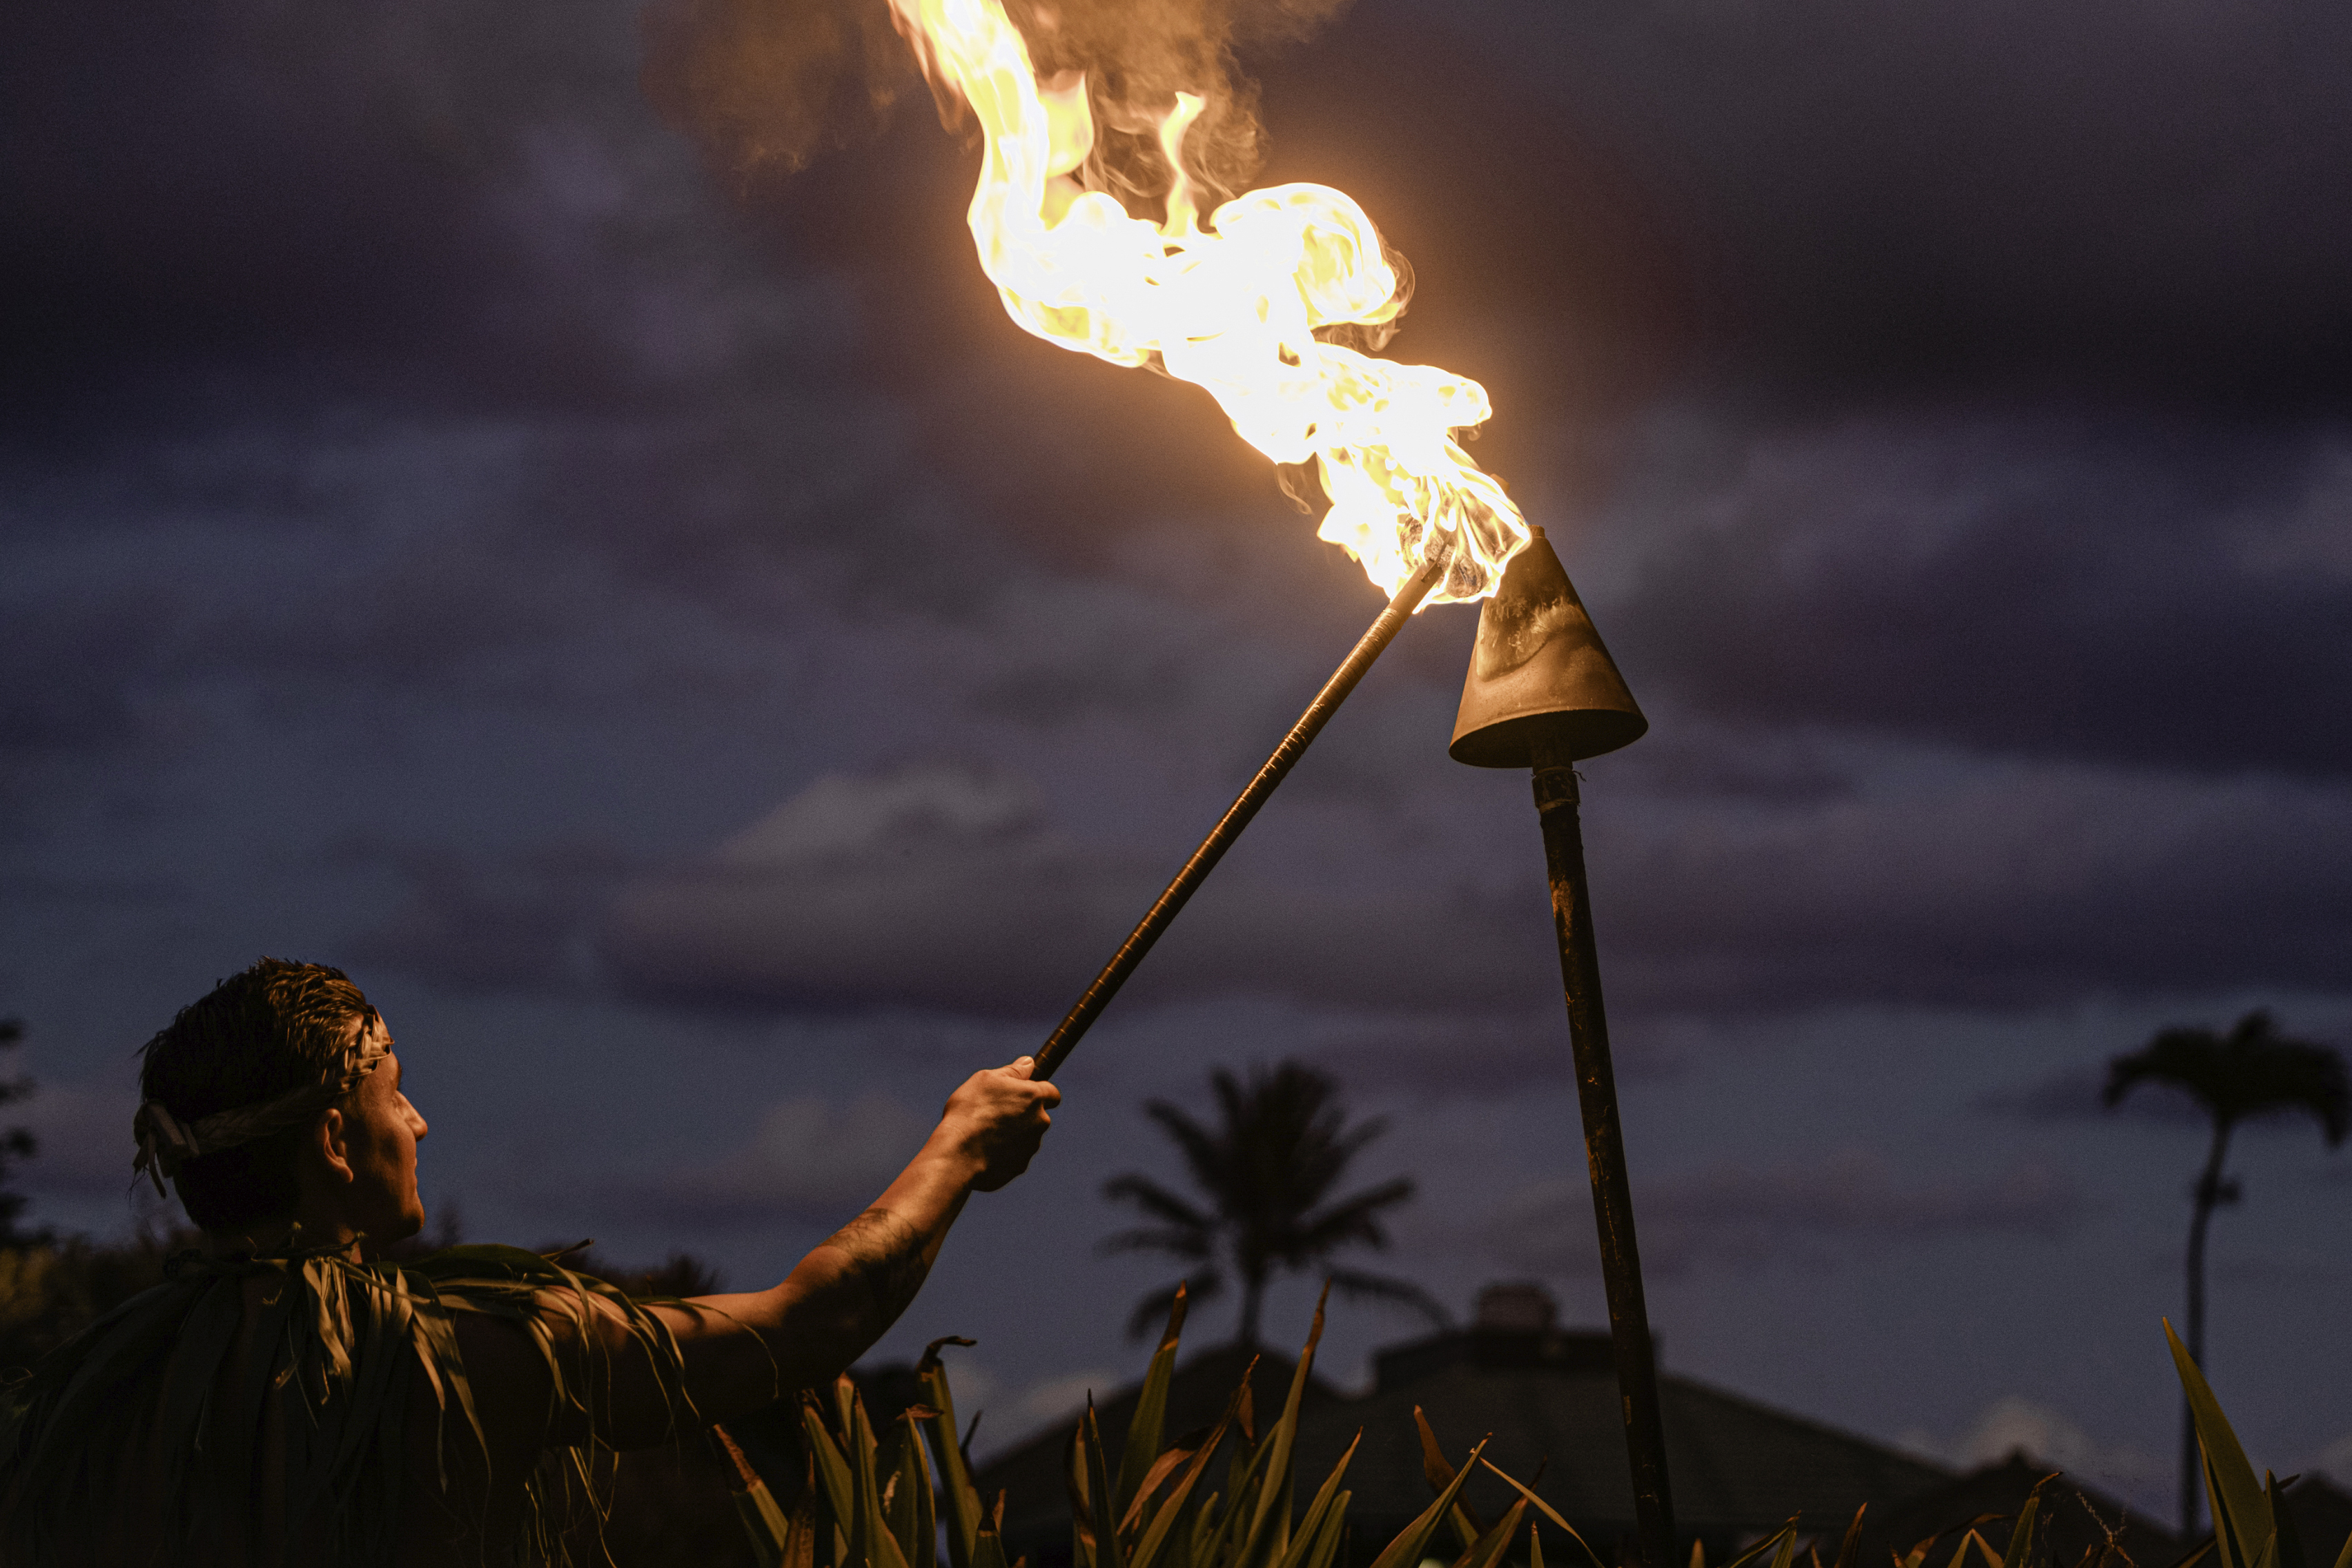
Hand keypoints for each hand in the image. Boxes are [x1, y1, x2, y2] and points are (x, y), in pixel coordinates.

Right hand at [936, 1056, 1060, 1191]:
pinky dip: (1003, 1152)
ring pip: (1026, 1136)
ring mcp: (1031, 1146)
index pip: (1052, 1093)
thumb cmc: (970, 1111)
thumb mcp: (986, 1080)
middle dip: (1022, 1114)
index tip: (1024, 1094)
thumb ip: (1013, 1071)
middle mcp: (1039, 1122)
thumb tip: (1029, 1063)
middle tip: (994, 1113)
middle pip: (1038, 1116)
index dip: (1039, 1092)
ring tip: (984, 1132)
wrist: (958, 1154)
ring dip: (1012, 1133)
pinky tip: (983, 1150)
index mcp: (1033, 1097)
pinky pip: (1014, 1155)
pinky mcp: (1020, 1166)